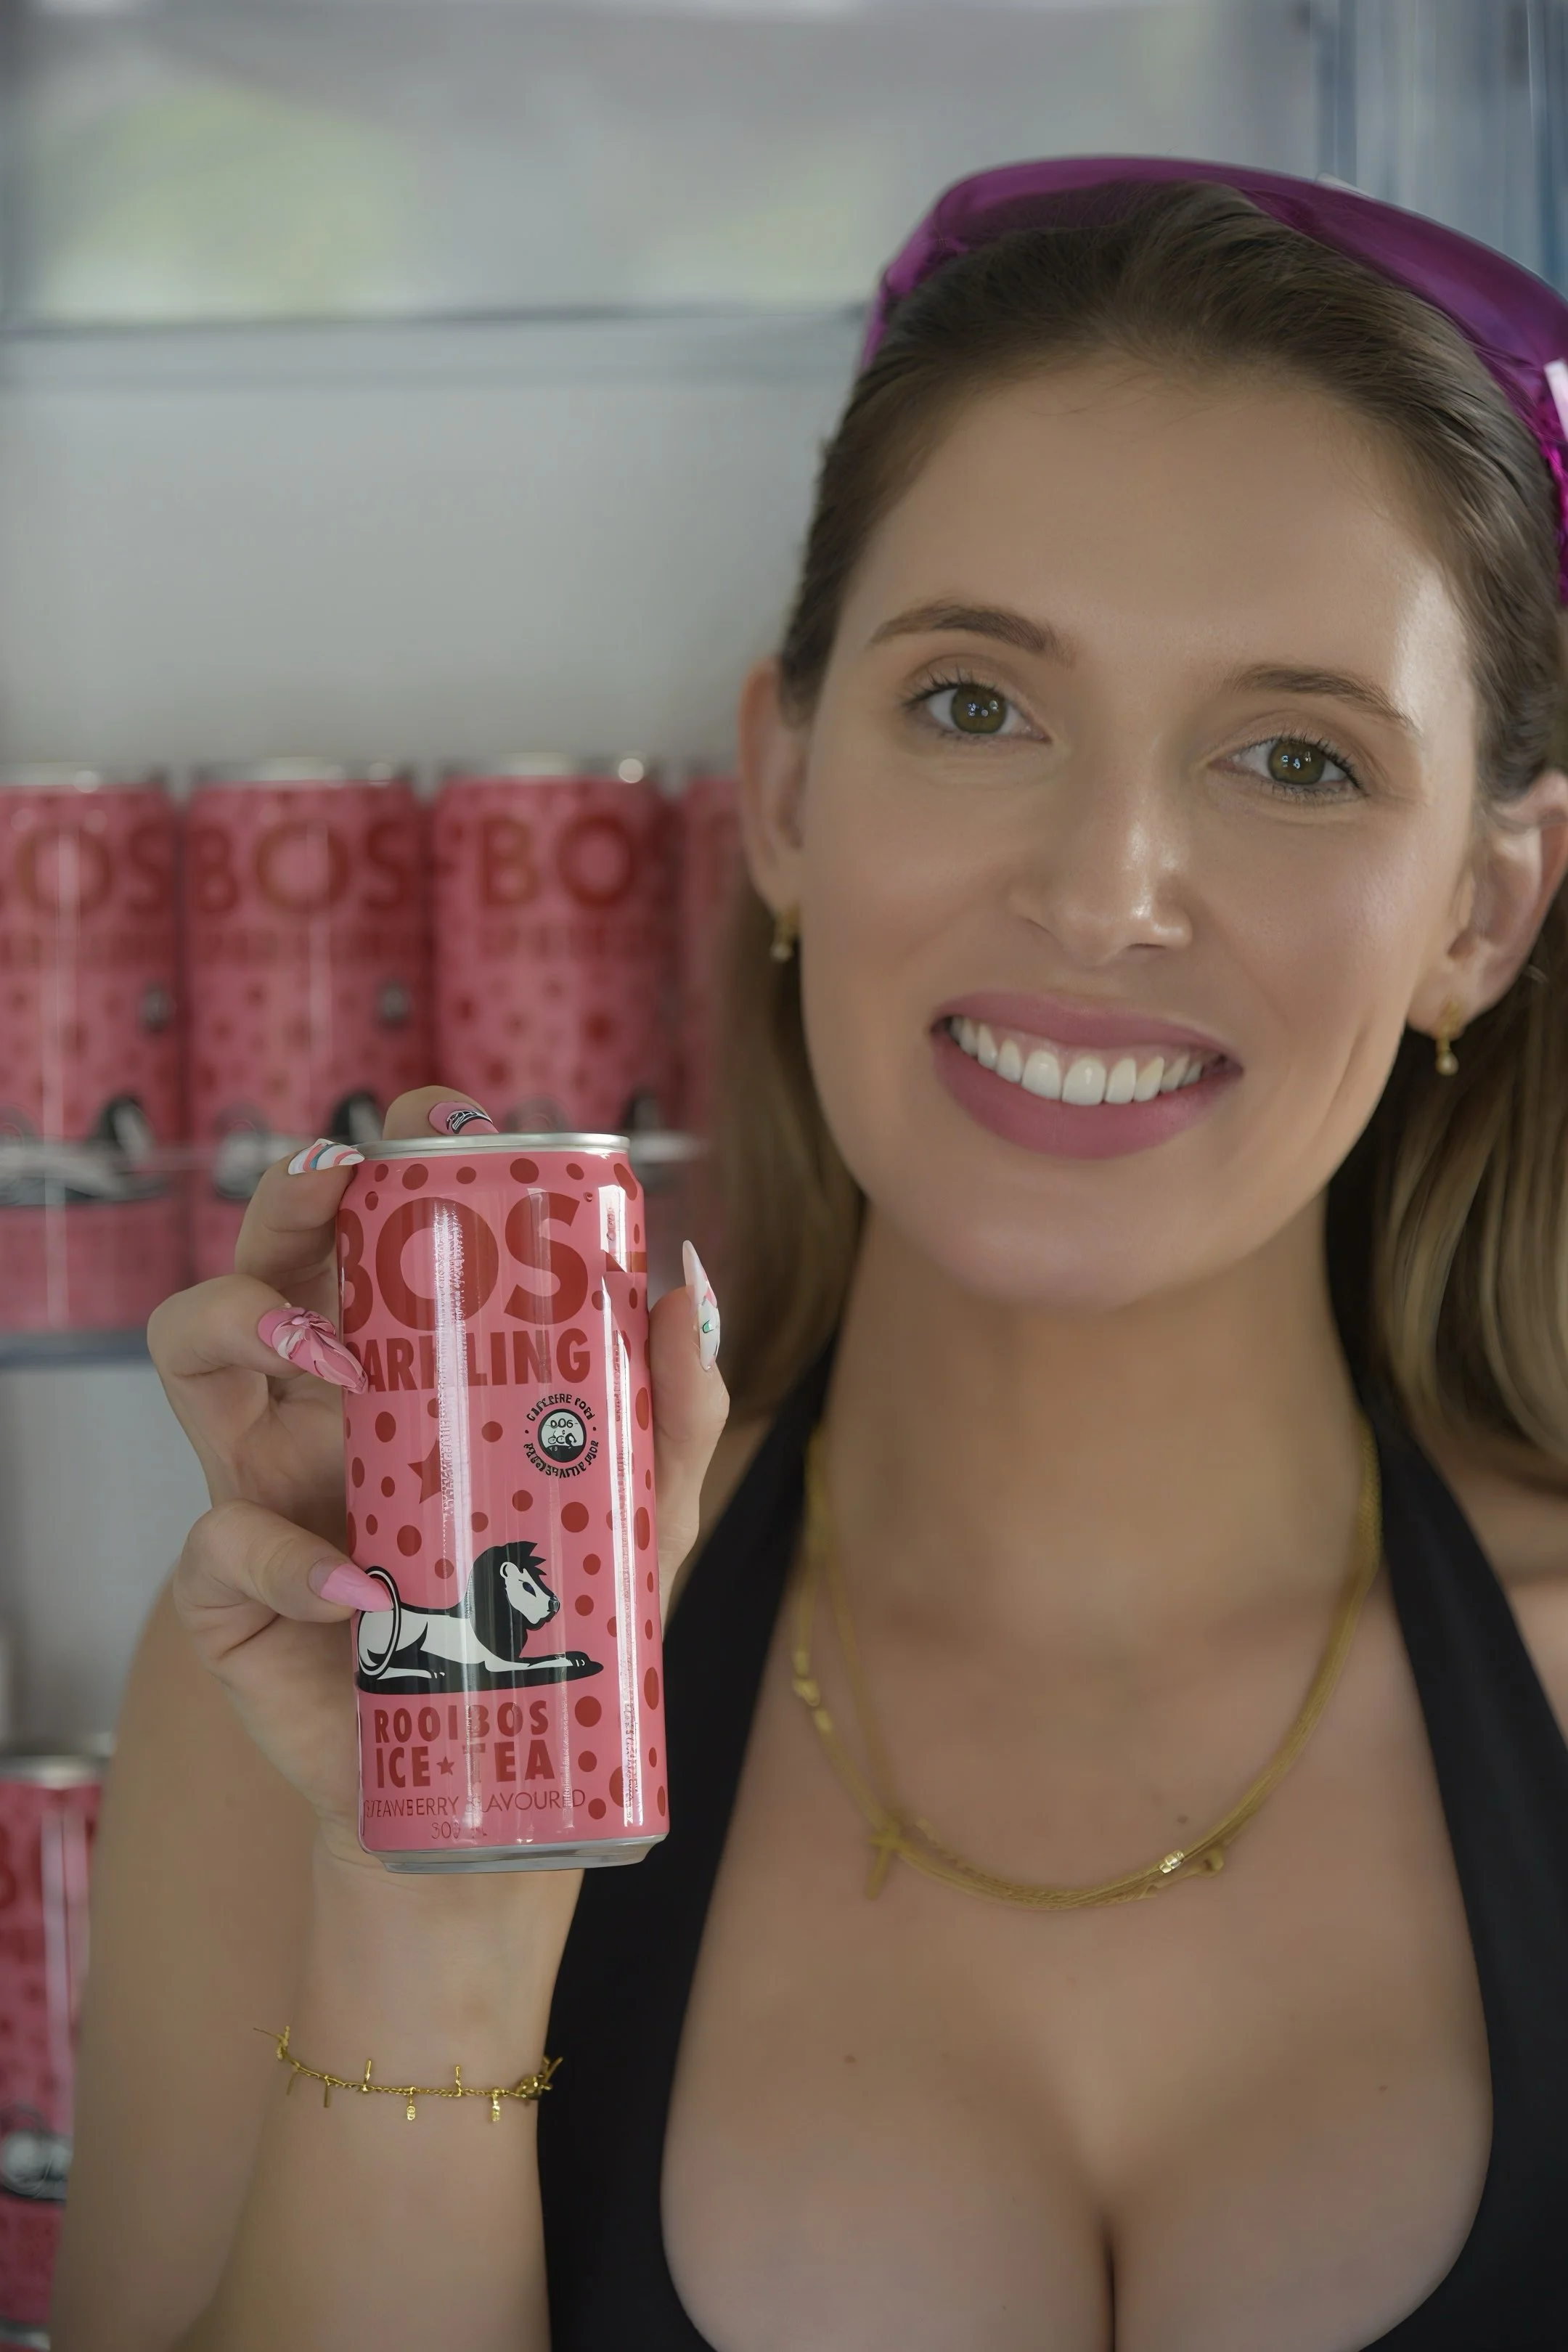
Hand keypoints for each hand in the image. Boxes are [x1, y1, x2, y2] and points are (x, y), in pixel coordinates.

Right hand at [149, 1089, 729, 1854]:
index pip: (368, 1237)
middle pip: (262, 1257)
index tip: (438, 1126)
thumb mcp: (639, 1512)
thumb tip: (689, 1282)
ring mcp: (262, 1491)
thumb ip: (673, 1407)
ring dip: (243, 1320)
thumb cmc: (557, 1625)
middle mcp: (319, 1409)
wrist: (500, 1785)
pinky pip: (214, 1545)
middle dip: (288, 1195)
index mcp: (403, 1371)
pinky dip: (283, 1560)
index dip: (381, 1163)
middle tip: (341, 1177)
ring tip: (333, 1351)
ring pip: (187, 1352)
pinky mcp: (229, 1597)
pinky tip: (363, 1586)